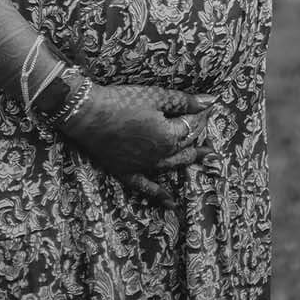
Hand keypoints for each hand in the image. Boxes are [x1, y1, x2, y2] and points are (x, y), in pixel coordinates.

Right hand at [63, 82, 219, 203]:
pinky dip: (159, 195)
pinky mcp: (128, 172)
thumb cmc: (122, 101)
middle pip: (184, 148)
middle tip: (209, 139)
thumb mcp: (155, 95)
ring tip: (204, 159)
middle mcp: (160, 156)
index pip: (190, 127)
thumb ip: (183, 100)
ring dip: (188, 162)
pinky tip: (170, 203)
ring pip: (172, 166)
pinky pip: (146, 186)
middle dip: (198, 141)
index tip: (204, 110)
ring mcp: (144, 167)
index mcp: (169, 137)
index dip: (198, 117)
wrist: (88, 114)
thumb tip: (211, 101)